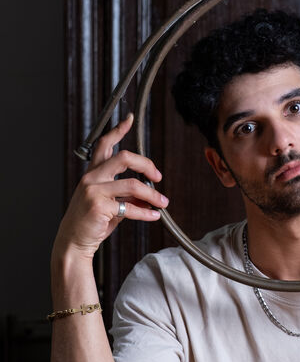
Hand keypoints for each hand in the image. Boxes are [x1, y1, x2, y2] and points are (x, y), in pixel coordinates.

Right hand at [53, 114, 168, 260]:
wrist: (73, 242)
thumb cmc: (92, 221)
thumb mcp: (111, 203)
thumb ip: (128, 194)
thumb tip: (152, 194)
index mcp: (93, 173)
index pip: (104, 144)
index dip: (118, 130)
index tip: (130, 119)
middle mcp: (91, 178)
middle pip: (124, 158)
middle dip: (146, 165)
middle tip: (158, 176)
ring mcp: (94, 191)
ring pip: (132, 184)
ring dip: (152, 194)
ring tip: (163, 202)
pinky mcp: (99, 207)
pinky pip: (130, 207)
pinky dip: (146, 212)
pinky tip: (154, 215)